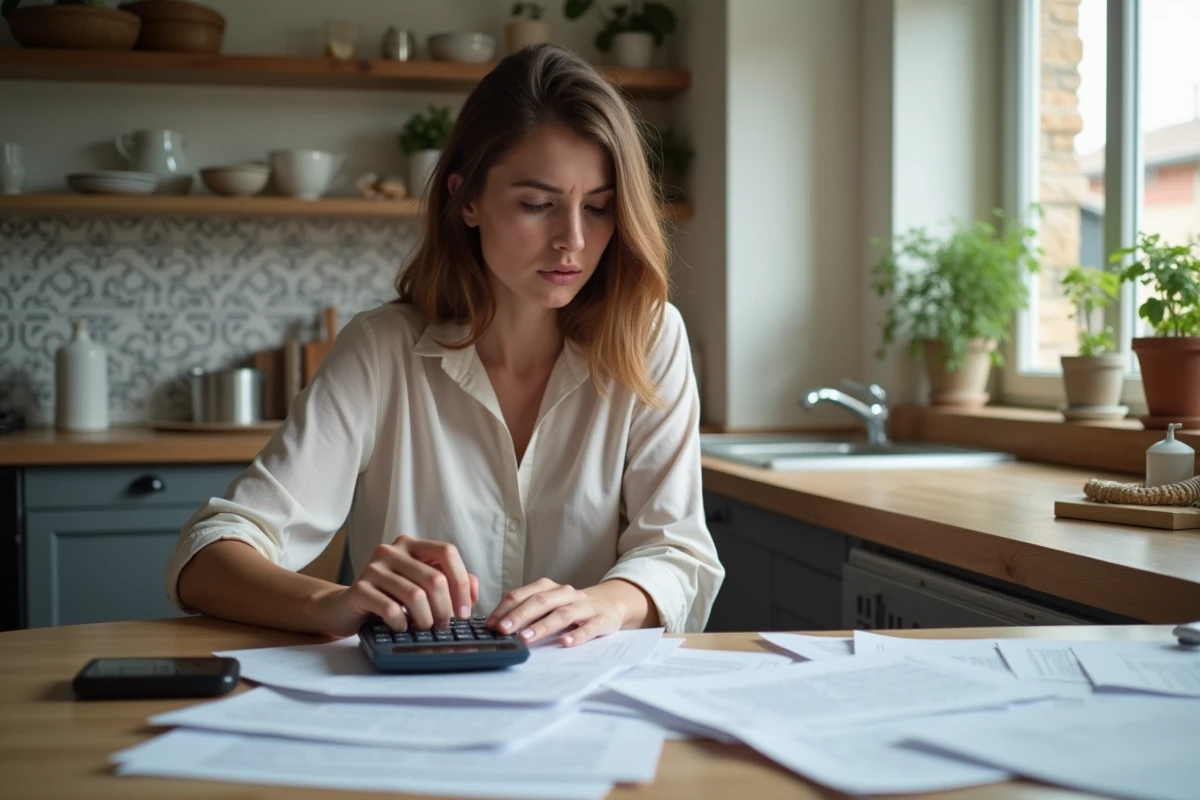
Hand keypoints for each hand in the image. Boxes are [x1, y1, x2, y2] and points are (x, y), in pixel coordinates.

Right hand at [312, 536, 478, 636]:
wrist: (345, 608)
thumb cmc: (390, 597)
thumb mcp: (422, 586)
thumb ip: (451, 583)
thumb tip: (473, 592)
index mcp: (411, 544)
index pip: (447, 552)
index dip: (462, 582)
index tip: (465, 611)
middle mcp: (392, 550)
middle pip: (434, 578)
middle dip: (445, 608)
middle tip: (444, 626)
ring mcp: (373, 568)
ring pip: (415, 595)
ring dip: (426, 620)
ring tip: (424, 629)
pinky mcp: (359, 589)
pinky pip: (391, 609)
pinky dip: (402, 624)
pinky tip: (401, 628)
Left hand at [486, 578, 626, 646]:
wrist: (611, 603)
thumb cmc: (572, 607)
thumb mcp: (550, 604)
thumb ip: (528, 611)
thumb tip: (497, 626)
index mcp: (549, 588)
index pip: (523, 595)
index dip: (505, 609)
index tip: (491, 624)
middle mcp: (565, 594)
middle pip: (540, 602)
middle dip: (520, 615)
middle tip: (504, 629)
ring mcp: (584, 606)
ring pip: (561, 614)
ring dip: (542, 626)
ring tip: (526, 638)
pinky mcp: (601, 619)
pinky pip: (588, 628)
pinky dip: (576, 635)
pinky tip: (565, 643)